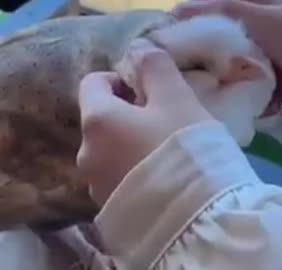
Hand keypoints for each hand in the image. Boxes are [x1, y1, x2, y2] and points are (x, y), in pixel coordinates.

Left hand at [76, 41, 214, 205]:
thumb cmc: (184, 149)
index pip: (92, 82)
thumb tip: (139, 52)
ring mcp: (94, 186)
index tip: (149, 91)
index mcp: (97, 121)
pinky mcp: (108, 209)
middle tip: (163, 122)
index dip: (120, 79)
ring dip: (129, 144)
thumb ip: (154, 68)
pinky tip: (160, 179)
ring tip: (164, 154)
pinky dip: (132, 172)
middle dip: (127, 114)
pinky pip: (116, 178)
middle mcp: (85, 154)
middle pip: (101, 119)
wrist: (195, 219)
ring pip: (108, 150)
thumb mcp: (176, 98)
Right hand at [173, 0, 281, 112]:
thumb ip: (221, 10)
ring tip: (179, 82)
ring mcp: (250, 55)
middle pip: (208, 39)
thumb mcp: (262, 15)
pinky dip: (219, 88)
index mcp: (249, 6)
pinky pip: (229, 81)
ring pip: (216, 62)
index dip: (184, 20)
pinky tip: (201, 94)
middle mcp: (246, 29)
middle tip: (167, 64)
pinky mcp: (253, 79)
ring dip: (202, 72)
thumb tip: (176, 9)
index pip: (206, 9)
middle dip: (190, 51)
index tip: (162, 36)